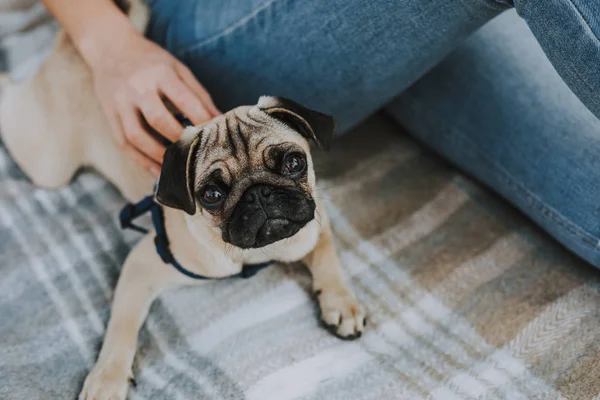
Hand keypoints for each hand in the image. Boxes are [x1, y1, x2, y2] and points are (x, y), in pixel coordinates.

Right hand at [86, 29, 219, 175]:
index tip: (213, 136)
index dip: (200, 120)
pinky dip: (141, 160)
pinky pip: (123, 142)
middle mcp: (138, 87)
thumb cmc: (152, 61)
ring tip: (177, 167)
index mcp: (160, 73)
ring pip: (136, 135)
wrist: (111, 48)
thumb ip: (199, 95)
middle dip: (179, 140)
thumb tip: (220, 120)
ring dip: (157, 155)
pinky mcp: (110, 115)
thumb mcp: (178, 69)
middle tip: (196, 154)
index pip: (184, 100)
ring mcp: (121, 102)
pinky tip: (157, 171)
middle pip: (158, 119)